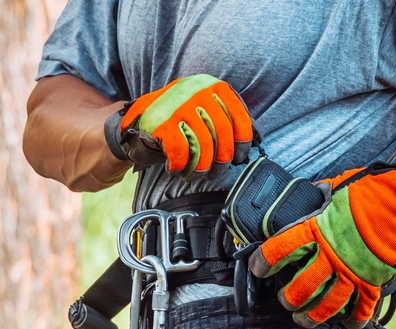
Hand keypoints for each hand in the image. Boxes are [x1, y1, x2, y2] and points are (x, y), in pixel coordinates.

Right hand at [105, 75, 255, 180]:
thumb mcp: (207, 110)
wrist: (137, 120)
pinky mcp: (162, 122)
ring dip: (201, 167)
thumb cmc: (180, 120)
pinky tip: (176, 170)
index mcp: (213, 86)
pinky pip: (180, 151)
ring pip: (203, 144)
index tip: (240, 158)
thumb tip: (258, 138)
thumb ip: (230, 118)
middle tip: (216, 173)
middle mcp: (197, 90)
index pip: (239, 117)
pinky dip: (180, 166)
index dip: (243, 142)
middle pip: (223, 132)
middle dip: (222, 160)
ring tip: (196, 175)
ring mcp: (179, 104)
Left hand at [247, 149, 395, 328]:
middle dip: (288, 298)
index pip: (279, 250)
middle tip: (284, 300)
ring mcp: (352, 271)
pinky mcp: (373, 281)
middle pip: (300, 287)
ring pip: (326, 304)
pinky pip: (361, 308)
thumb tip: (315, 194)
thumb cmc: (372, 191)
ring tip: (303, 320)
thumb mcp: (338, 188)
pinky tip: (347, 324)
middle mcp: (331, 255)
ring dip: (312, 316)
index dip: (263, 262)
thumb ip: (322, 196)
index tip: (258, 268)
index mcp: (316, 230)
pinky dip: (354, 319)